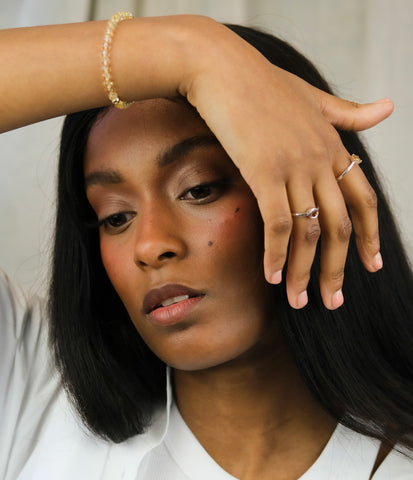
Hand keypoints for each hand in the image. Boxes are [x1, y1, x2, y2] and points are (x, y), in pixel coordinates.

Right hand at [180, 21, 393, 308]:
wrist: (223, 68)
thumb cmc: (262, 83)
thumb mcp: (313, 96)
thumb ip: (348, 112)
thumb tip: (388, 108)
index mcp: (333, 145)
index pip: (363, 200)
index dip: (370, 235)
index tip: (371, 265)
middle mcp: (320, 160)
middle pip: (340, 226)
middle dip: (339, 270)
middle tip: (333, 301)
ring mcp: (294, 167)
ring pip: (310, 233)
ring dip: (305, 273)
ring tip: (301, 301)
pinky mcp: (264, 172)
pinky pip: (277, 224)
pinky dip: (275, 254)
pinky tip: (271, 277)